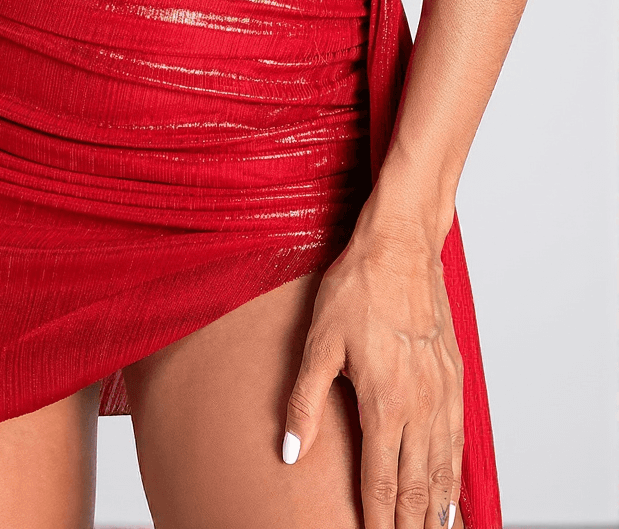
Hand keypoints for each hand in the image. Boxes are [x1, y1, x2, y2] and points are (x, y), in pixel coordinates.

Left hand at [282, 218, 461, 528]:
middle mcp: (420, 406)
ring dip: (437, 510)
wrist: (401, 247)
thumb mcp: (318, 342)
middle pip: (418, 487)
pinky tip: (451, 491)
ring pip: (443, 469)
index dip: (377, 522)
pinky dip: (455, 475)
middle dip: (410, 526)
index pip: (381, 483)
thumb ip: (305, 401)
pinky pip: (458, 441)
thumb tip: (289, 452)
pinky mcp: (454, 378)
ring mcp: (442, 393)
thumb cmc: (357, 288)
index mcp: (384, 402)